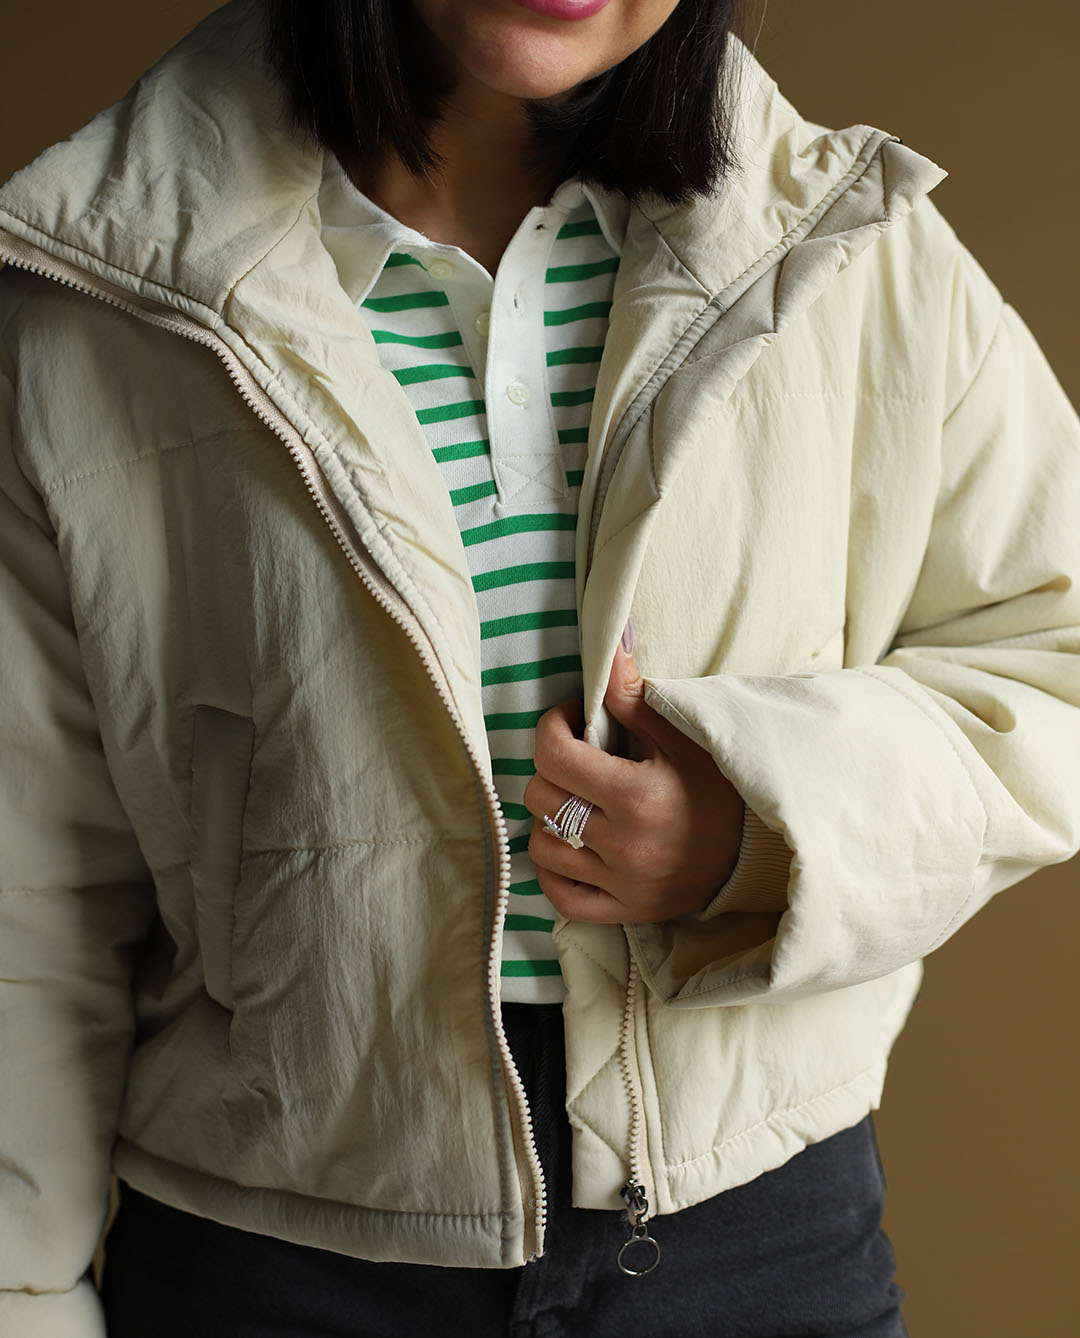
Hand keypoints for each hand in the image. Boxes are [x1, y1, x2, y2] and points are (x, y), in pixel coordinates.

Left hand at [523, 631, 744, 923]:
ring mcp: (622, 883)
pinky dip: (553, 873)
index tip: (573, 719)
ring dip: (549, 818)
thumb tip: (609, 651)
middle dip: (552, 767)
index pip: (553, 755)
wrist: (763, 850)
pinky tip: (569, 847)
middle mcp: (623, 844)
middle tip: (578, 757)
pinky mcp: (626, 911)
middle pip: (540, 797)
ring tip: (576, 801)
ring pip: (541, 847)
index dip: (552, 726)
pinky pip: (562, 899)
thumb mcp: (684, 737)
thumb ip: (635, 698)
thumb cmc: (722, 786)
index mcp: (635, 795)